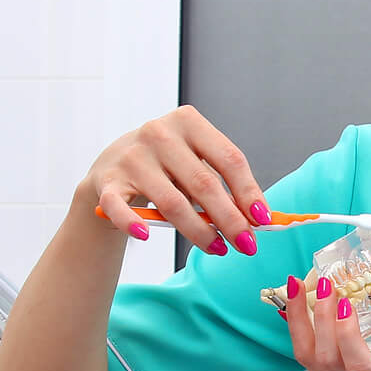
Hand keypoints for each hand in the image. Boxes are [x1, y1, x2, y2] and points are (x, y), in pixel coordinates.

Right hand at [83, 106, 272, 256]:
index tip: (263, 219)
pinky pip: (120, 207)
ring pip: (171, 201)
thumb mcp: (196, 165)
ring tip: (217, 248)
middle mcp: (159, 133)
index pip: (229, 159)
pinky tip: (146, 235)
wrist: (112, 166)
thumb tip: (257, 220)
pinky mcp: (106, 181)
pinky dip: (132, 222)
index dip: (249, 191)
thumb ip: (223, 187)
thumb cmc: (168, 167)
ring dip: (198, 231)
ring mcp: (131, 156)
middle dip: (229, 219)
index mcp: (189, 122)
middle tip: (247, 245)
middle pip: (204, 183)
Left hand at [282, 277, 370, 370]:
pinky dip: (303, 334)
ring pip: (310, 362)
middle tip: (323, 281)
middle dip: (317, 316)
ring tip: (297, 289)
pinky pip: (312, 364)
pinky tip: (300, 312)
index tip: (344, 301)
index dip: (346, 333)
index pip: (358, 365)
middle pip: (325, 359)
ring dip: (300, 323)